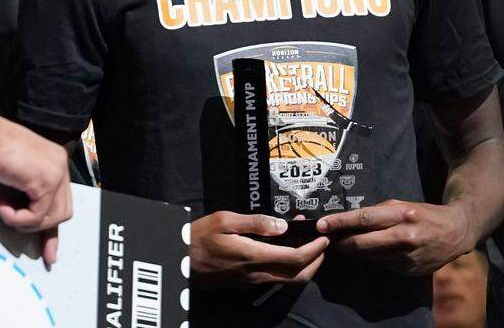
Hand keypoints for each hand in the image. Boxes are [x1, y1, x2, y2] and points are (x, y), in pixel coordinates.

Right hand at [0, 120, 72, 265]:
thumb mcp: (14, 173)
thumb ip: (27, 192)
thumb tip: (30, 219)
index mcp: (54, 160)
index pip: (61, 200)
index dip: (52, 228)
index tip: (48, 250)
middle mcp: (59, 164)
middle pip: (62, 212)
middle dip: (43, 230)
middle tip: (27, 238)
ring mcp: (55, 172)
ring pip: (51, 219)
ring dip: (24, 222)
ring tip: (3, 210)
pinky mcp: (45, 182)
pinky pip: (36, 217)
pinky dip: (16, 218)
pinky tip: (0, 205)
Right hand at [190, 212, 329, 286]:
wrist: (180, 259)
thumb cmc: (199, 237)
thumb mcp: (225, 220)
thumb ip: (255, 222)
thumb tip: (281, 225)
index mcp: (254, 256)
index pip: (296, 258)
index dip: (314, 249)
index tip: (323, 237)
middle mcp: (258, 273)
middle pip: (299, 276)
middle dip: (317, 262)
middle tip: (323, 246)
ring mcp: (253, 281)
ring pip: (289, 280)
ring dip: (305, 266)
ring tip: (308, 246)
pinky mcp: (247, 283)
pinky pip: (276, 279)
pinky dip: (289, 267)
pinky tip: (285, 251)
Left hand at [317, 199, 472, 274]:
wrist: (456, 232)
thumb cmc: (422, 214)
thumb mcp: (399, 205)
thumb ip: (375, 213)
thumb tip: (347, 222)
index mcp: (402, 215)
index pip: (363, 219)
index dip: (339, 222)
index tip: (321, 225)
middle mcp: (406, 238)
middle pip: (362, 243)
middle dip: (341, 242)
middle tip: (327, 239)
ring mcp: (409, 258)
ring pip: (370, 256)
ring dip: (354, 251)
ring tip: (344, 244)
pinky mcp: (410, 271)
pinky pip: (383, 264)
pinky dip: (373, 258)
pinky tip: (372, 251)